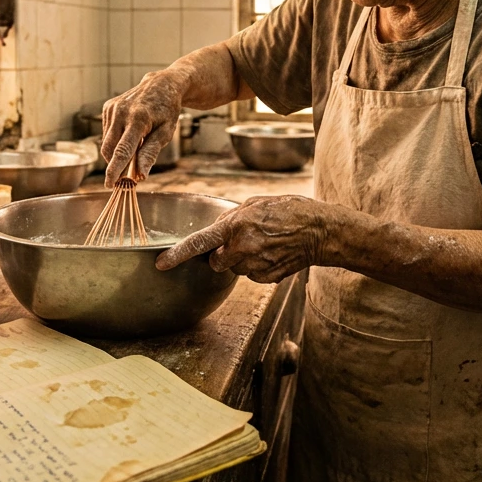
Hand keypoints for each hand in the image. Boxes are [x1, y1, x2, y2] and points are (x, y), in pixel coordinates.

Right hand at [100, 71, 184, 185]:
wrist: (162, 84)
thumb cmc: (167, 110)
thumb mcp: (166, 132)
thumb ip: (151, 153)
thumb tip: (140, 175)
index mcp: (138, 119)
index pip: (122, 151)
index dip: (115, 170)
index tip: (109, 185)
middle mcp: (121, 112)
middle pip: (109, 149)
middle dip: (114, 165)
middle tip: (126, 176)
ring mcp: (112, 108)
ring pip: (106, 142)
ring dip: (116, 153)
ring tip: (135, 149)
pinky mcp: (108, 107)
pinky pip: (107, 133)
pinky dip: (115, 141)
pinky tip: (129, 135)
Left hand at [155, 195, 334, 283]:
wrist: (320, 231)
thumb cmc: (290, 211)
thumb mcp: (255, 203)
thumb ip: (230, 218)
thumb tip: (214, 231)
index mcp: (237, 226)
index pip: (200, 242)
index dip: (178, 254)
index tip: (161, 263)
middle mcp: (243, 248)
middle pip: (217, 261)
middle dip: (223, 254)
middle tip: (244, 240)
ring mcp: (255, 266)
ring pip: (235, 269)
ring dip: (242, 260)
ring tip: (265, 244)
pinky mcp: (267, 278)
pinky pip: (251, 276)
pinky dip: (257, 268)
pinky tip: (273, 254)